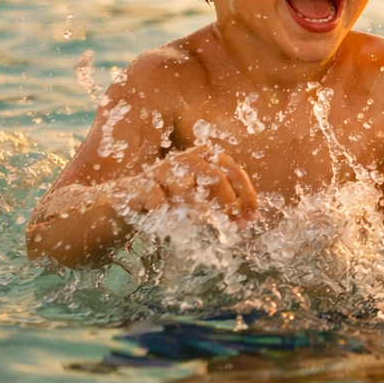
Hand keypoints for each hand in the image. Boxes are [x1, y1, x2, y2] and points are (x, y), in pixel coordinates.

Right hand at [143, 147, 258, 226]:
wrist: (131, 200)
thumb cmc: (173, 200)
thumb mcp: (202, 202)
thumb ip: (224, 207)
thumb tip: (249, 220)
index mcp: (204, 159)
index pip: (232, 170)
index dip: (245, 193)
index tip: (252, 216)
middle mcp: (185, 159)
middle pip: (213, 175)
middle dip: (226, 202)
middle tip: (232, 223)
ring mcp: (162, 169)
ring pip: (184, 186)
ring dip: (190, 207)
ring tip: (187, 218)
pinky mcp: (141, 183)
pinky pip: (158, 199)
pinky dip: (164, 211)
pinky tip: (163, 217)